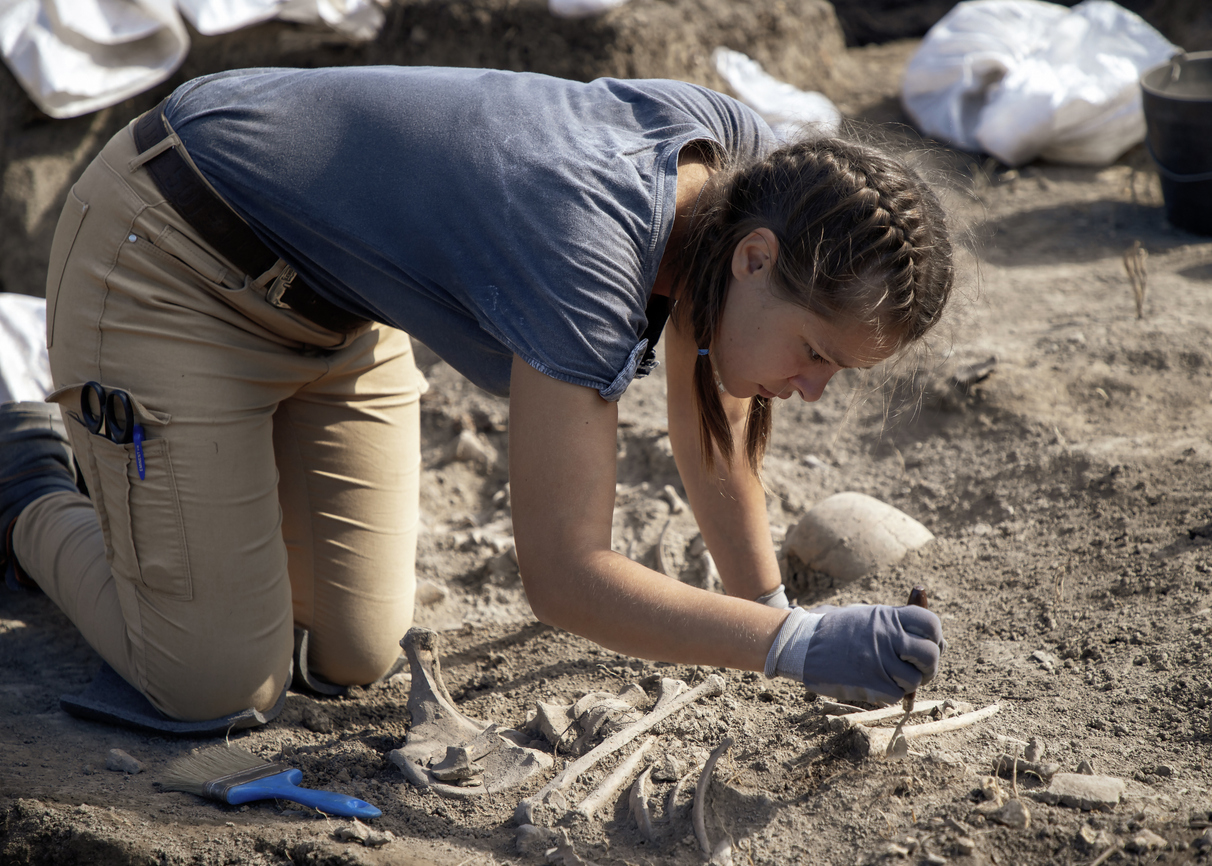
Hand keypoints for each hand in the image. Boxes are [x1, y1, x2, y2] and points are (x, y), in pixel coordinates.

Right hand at [764, 604, 944, 705]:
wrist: (802, 644)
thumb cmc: (834, 630)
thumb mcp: (865, 616)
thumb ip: (895, 624)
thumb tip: (931, 640)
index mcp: (888, 617)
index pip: (931, 624)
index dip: (935, 638)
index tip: (930, 646)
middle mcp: (888, 637)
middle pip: (930, 655)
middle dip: (930, 666)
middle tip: (920, 671)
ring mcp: (880, 661)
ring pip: (915, 680)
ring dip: (907, 683)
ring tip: (892, 678)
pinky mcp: (871, 684)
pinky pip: (896, 695)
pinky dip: (890, 694)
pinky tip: (876, 685)